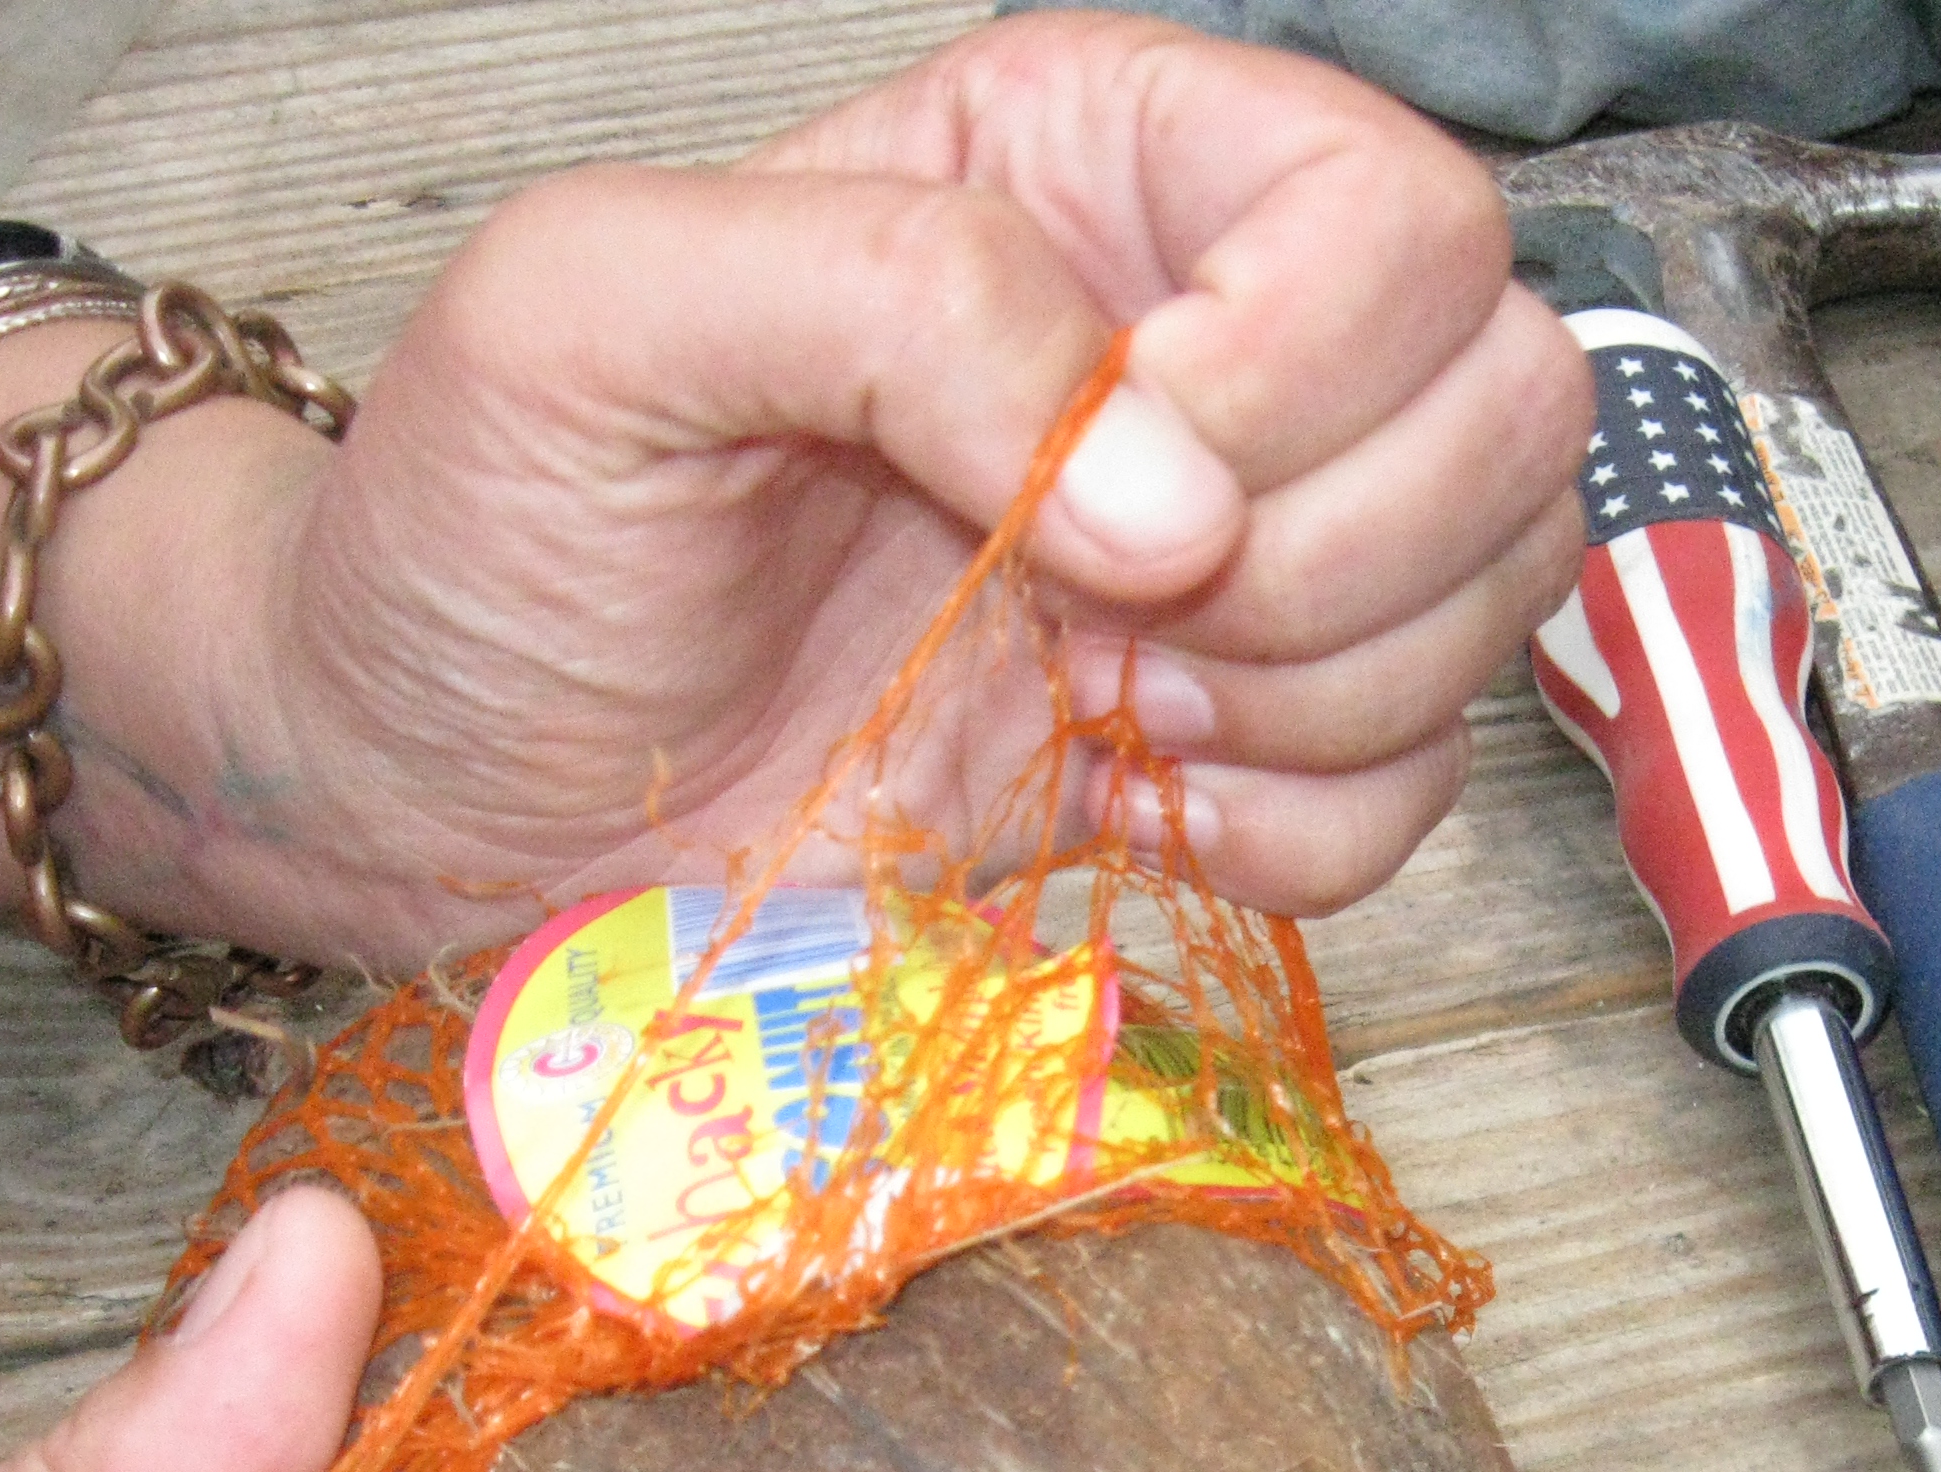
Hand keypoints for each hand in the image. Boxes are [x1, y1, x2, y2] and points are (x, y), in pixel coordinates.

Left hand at [176, 9, 1589, 961]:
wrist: (434, 796)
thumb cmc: (477, 536)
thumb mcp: (599, 315)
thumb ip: (894, 300)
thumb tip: (1172, 496)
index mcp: (1082, 169)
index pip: (1399, 215)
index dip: (1302, 375)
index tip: (1107, 508)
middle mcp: (1203, 344)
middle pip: (1507, 403)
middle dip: (1328, 557)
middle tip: (1096, 629)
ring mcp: (1230, 561)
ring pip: (1498, 599)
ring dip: (1318, 699)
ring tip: (1088, 708)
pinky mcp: (1219, 755)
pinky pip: (1410, 799)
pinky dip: (1298, 833)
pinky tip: (1119, 803)